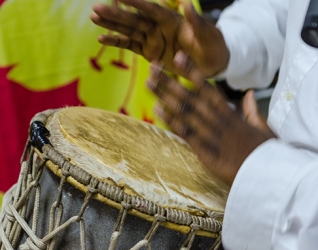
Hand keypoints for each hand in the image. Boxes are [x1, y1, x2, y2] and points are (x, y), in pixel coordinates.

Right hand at [90, 0, 228, 77]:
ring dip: (112, 26)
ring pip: (128, 31)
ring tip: (94, 18)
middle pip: (134, 19)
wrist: (211, 63)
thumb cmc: (213, 46)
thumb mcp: (209, 35)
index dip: (135, 1)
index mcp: (171, 19)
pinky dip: (117, 43)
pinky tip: (102, 39)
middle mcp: (158, 27)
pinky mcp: (149, 53)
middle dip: (115, 14)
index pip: (150, 8)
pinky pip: (131, 46)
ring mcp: (153, 40)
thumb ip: (197, 22)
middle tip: (95, 8)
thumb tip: (187, 4)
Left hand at [146, 60, 274, 186]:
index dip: (193, 73)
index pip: (209, 89)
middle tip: (154, 66)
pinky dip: (172, 121)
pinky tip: (158, 109)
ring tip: (150, 83)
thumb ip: (253, 111)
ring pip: (185, 112)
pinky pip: (186, 134)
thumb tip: (249, 93)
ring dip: (166, 96)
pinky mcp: (206, 152)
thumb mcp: (265, 129)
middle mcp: (218, 121)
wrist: (268, 178)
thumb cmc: (266, 154)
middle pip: (191, 97)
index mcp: (232, 115)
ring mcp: (211, 136)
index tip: (179, 58)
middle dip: (171, 81)